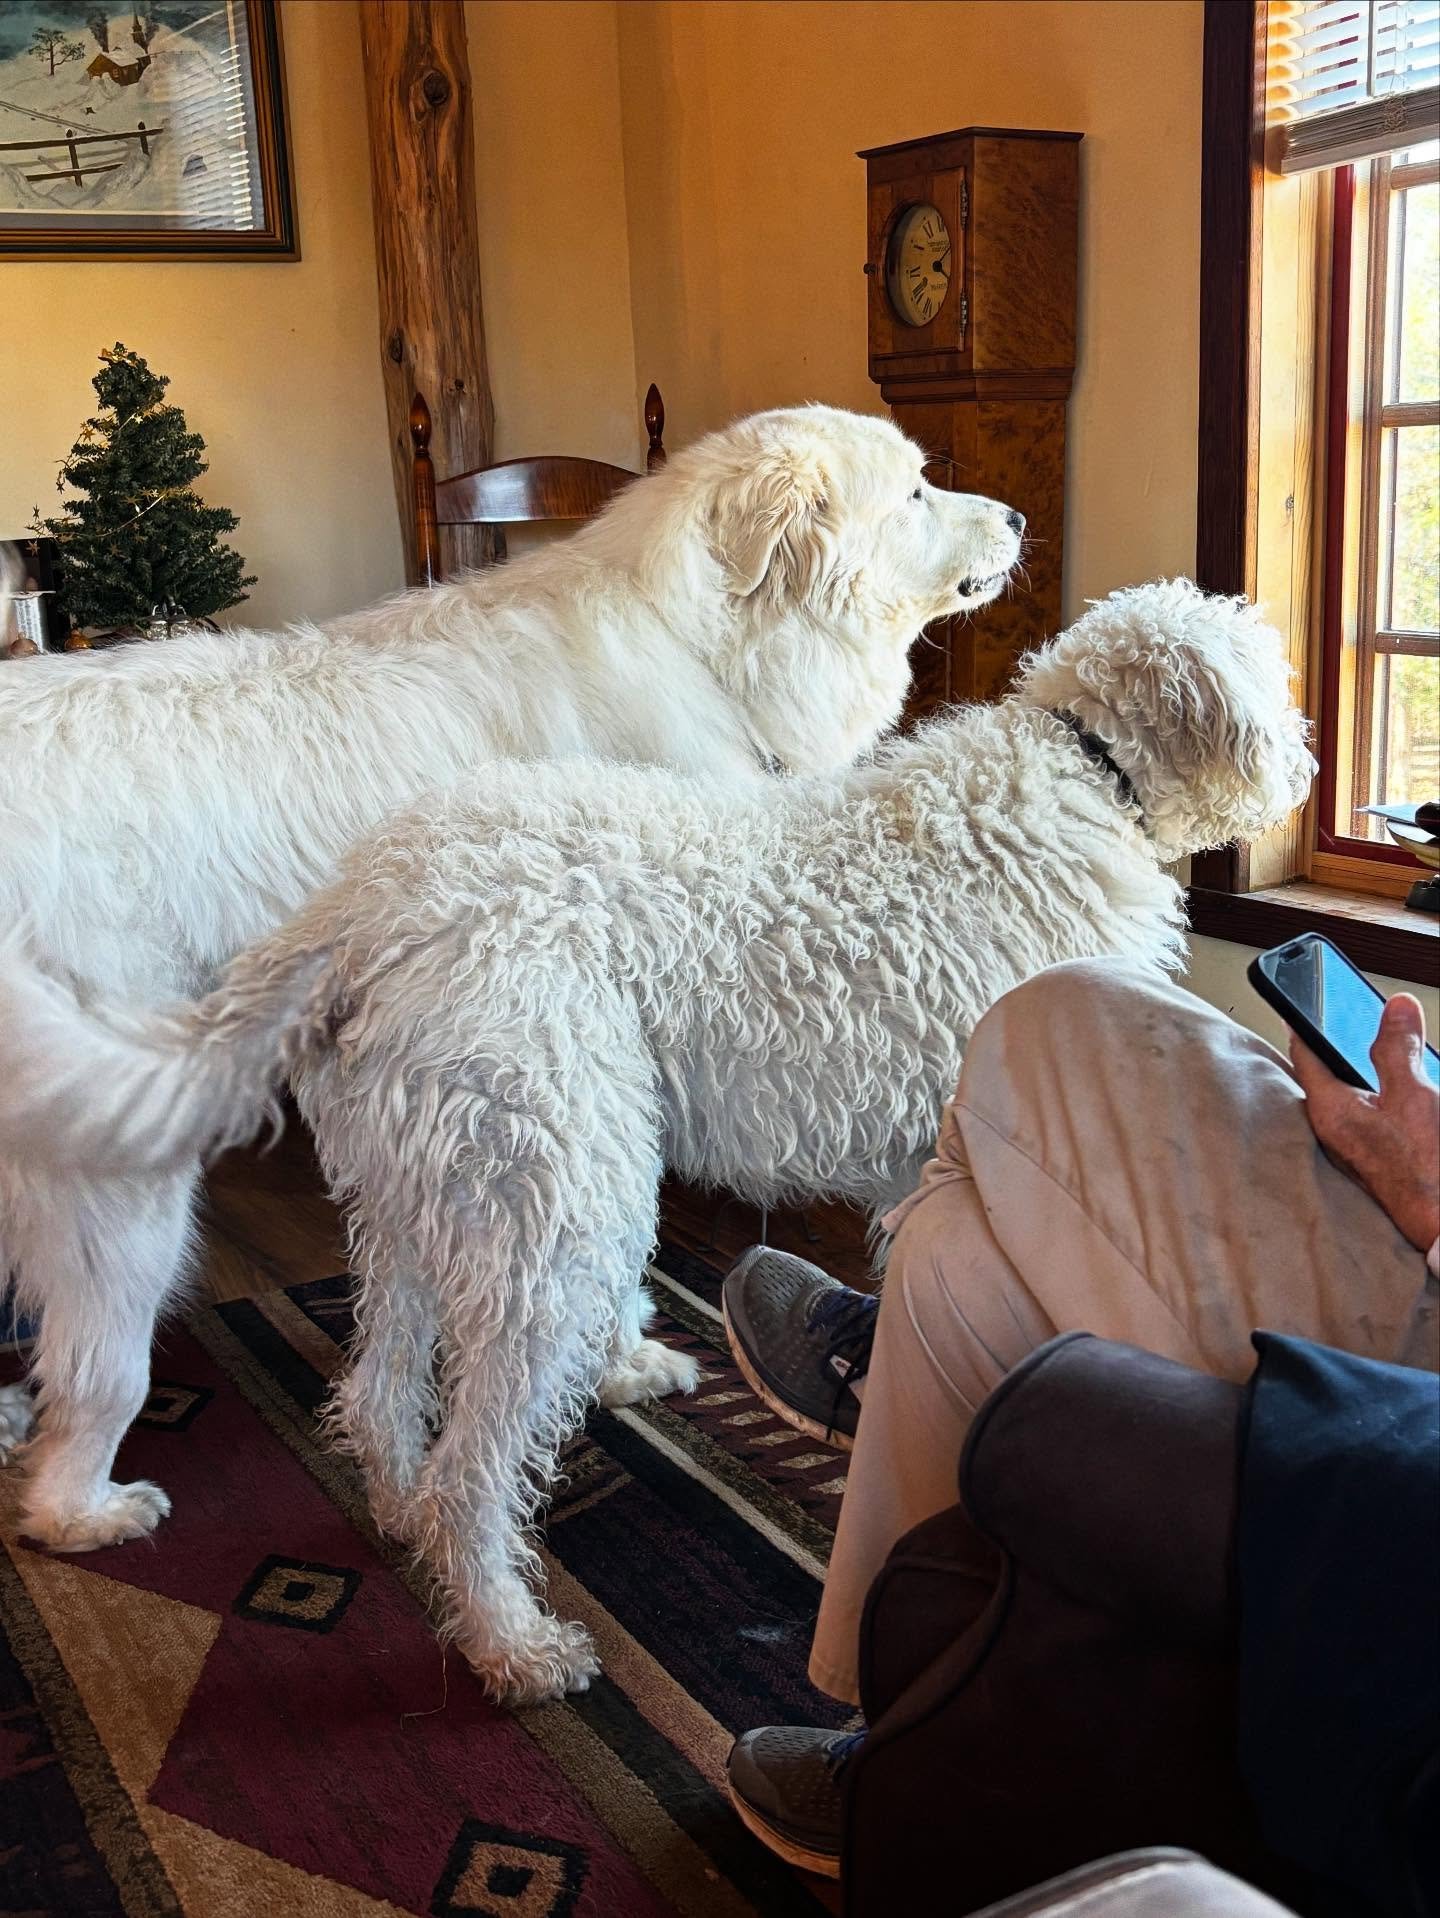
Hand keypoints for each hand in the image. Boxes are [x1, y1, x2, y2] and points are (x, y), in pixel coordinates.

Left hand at [1290, 993, 1439, 1251]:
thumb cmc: (1424, 1172)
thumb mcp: (1413, 1096)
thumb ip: (1399, 1049)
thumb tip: (1397, 1006)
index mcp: (1330, 1109)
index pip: (1305, 1053)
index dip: (1303, 1020)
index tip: (1298, 997)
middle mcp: (1332, 1128)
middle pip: (1326, 1072)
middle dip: (1338, 1042)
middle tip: (1345, 1013)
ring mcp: (1352, 1145)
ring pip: (1348, 1093)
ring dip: (1363, 1068)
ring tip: (1383, 1046)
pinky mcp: (1371, 1157)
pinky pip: (1367, 1114)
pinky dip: (1377, 1094)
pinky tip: (1399, 1092)